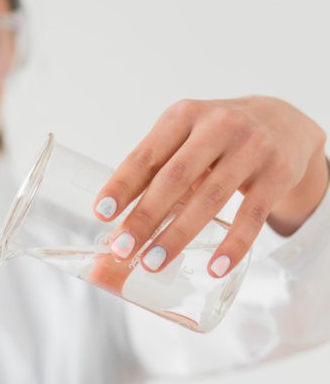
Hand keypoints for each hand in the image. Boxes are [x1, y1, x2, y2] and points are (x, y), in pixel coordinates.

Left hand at [93, 96, 327, 277]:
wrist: (283, 122)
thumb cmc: (216, 137)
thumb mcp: (185, 135)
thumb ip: (157, 167)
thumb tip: (117, 219)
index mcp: (183, 116)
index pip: (146, 155)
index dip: (121, 185)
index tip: (101, 214)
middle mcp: (217, 126)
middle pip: (174, 178)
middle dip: (145, 217)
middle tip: (122, 248)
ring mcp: (251, 148)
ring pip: (209, 199)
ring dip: (177, 235)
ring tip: (153, 263)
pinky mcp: (278, 173)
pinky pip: (252, 216)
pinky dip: (232, 245)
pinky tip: (214, 267)